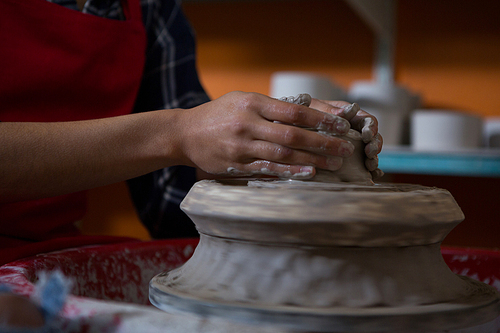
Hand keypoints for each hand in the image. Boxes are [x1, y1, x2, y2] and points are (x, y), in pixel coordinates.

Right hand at [177, 91, 357, 178]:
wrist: (184, 133)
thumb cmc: (219, 114)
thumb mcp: (242, 99)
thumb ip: (272, 106)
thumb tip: (309, 111)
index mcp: (252, 103)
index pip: (294, 111)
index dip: (320, 118)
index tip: (341, 124)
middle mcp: (247, 124)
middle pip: (292, 135)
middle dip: (322, 142)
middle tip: (344, 149)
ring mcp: (241, 147)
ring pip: (282, 154)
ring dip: (311, 160)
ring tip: (333, 164)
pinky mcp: (235, 165)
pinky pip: (267, 170)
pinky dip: (290, 172)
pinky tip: (308, 174)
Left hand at [309, 98, 383, 178]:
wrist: (289, 128)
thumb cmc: (301, 114)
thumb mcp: (313, 109)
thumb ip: (329, 110)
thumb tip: (349, 109)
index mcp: (350, 115)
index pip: (368, 120)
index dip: (372, 128)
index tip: (367, 136)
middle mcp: (354, 130)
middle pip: (372, 137)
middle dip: (375, 145)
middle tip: (370, 153)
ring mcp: (351, 146)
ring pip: (369, 152)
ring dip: (373, 159)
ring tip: (370, 166)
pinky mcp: (347, 161)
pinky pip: (361, 166)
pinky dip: (369, 171)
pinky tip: (373, 176)